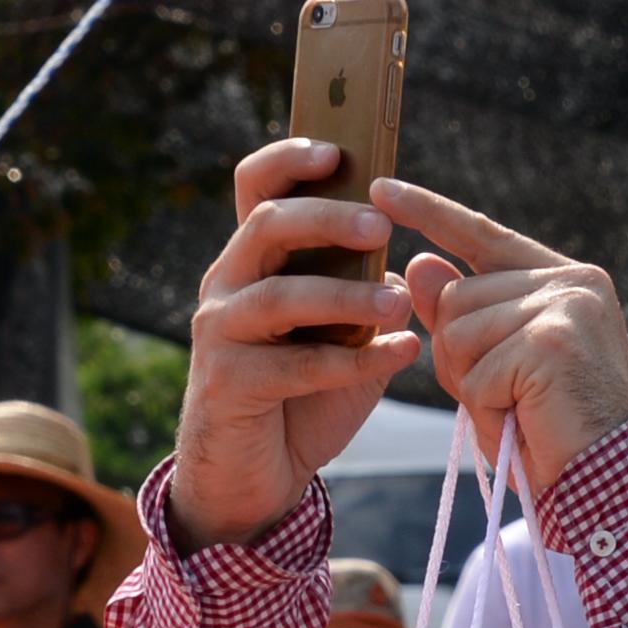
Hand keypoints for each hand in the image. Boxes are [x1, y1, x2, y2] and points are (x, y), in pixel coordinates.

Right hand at [168, 140, 422, 550]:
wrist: (258, 476)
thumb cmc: (303, 394)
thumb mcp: (343, 334)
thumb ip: (368, 294)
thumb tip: (406, 274)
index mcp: (255, 260)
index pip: (257, 186)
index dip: (290, 158)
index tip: (339, 151)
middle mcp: (228, 285)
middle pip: (270, 225)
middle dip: (330, 220)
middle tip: (381, 226)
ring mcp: (221, 333)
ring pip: (282, 295)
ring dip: (349, 296)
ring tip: (400, 308)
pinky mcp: (229, 383)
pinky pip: (298, 365)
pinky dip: (357, 362)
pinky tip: (404, 356)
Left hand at [381, 178, 627, 494]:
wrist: (612, 481)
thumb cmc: (554, 431)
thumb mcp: (495, 367)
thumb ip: (458, 318)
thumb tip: (418, 262)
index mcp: (565, 279)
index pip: (482, 234)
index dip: (428, 211)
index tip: (382, 188)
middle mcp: (571, 282)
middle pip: (456, 297)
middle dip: (458, 356)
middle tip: (506, 396)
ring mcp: (565, 307)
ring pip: (458, 331)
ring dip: (473, 384)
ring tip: (521, 409)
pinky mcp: (551, 341)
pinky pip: (478, 370)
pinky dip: (489, 406)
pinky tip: (527, 419)